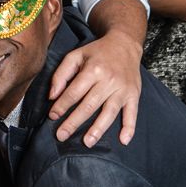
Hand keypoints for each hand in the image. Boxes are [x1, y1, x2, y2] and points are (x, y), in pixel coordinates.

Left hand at [48, 27, 141, 146]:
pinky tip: (123, 140)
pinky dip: (129, 128)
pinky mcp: (134, 95)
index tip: (52, 116)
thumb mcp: (76, 55)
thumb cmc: (97, 52)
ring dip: (98, 129)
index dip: (62, 105)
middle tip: (61, 135)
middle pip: (89, 105)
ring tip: (87, 142)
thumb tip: (52, 96)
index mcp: (93, 69)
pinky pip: (132, 113)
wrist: (124, 44)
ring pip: (109, 112)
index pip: (74, 92)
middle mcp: (108, 80)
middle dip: (74, 122)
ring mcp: (122, 89)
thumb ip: (62, 74)